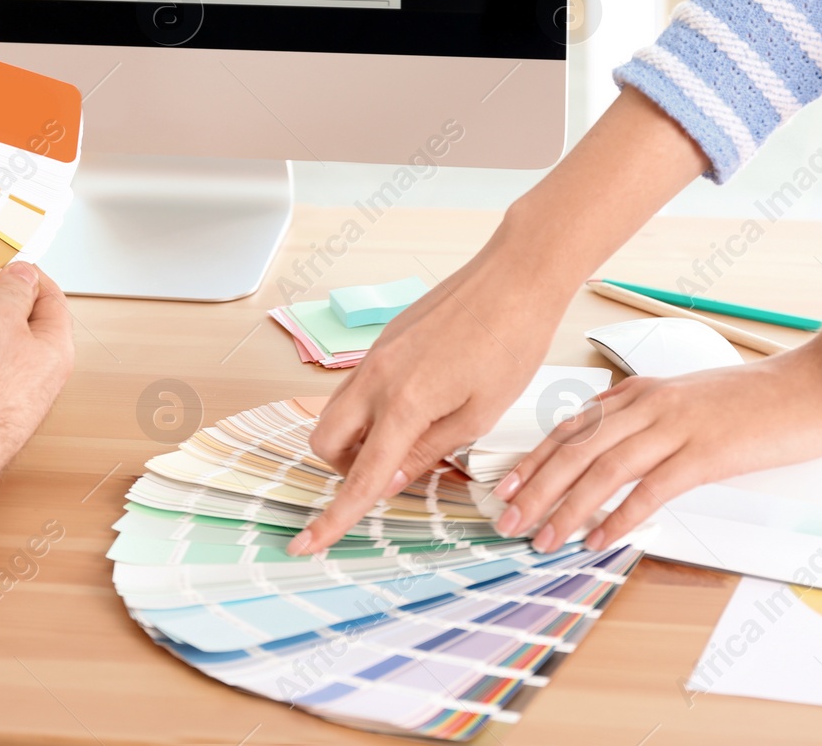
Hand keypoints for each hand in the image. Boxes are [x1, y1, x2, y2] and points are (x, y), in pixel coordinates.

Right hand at [290, 89, 711, 556]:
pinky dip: (372, 409)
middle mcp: (376, 377)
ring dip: (357, 439)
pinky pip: (358, 387)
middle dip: (344, 469)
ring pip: (335, 413)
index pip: (360, 476)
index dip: (333, 517)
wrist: (515, 276)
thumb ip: (428, 450)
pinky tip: (422, 403)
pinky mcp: (384, 341)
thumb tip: (390, 478)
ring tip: (414, 437)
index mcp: (405, 403)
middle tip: (392, 472)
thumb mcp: (480, 414)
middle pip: (324, 444)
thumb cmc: (511, 343)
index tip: (306, 544)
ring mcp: (375, 355)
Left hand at [493, 346, 821, 551]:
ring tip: (545, 539)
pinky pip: (651, 489)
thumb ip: (643, 410)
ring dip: (568, 509)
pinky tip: (601, 538)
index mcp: (640, 392)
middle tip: (508, 521)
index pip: (571, 428)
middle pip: (576, 450)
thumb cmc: (754, 400)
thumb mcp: (685, 396)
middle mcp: (649, 405)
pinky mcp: (705, 452)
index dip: (534, 460)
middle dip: (536, 489)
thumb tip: (601, 422)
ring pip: (605, 471)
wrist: (814, 388)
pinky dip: (621, 517)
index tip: (505, 488)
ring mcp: (676, 427)